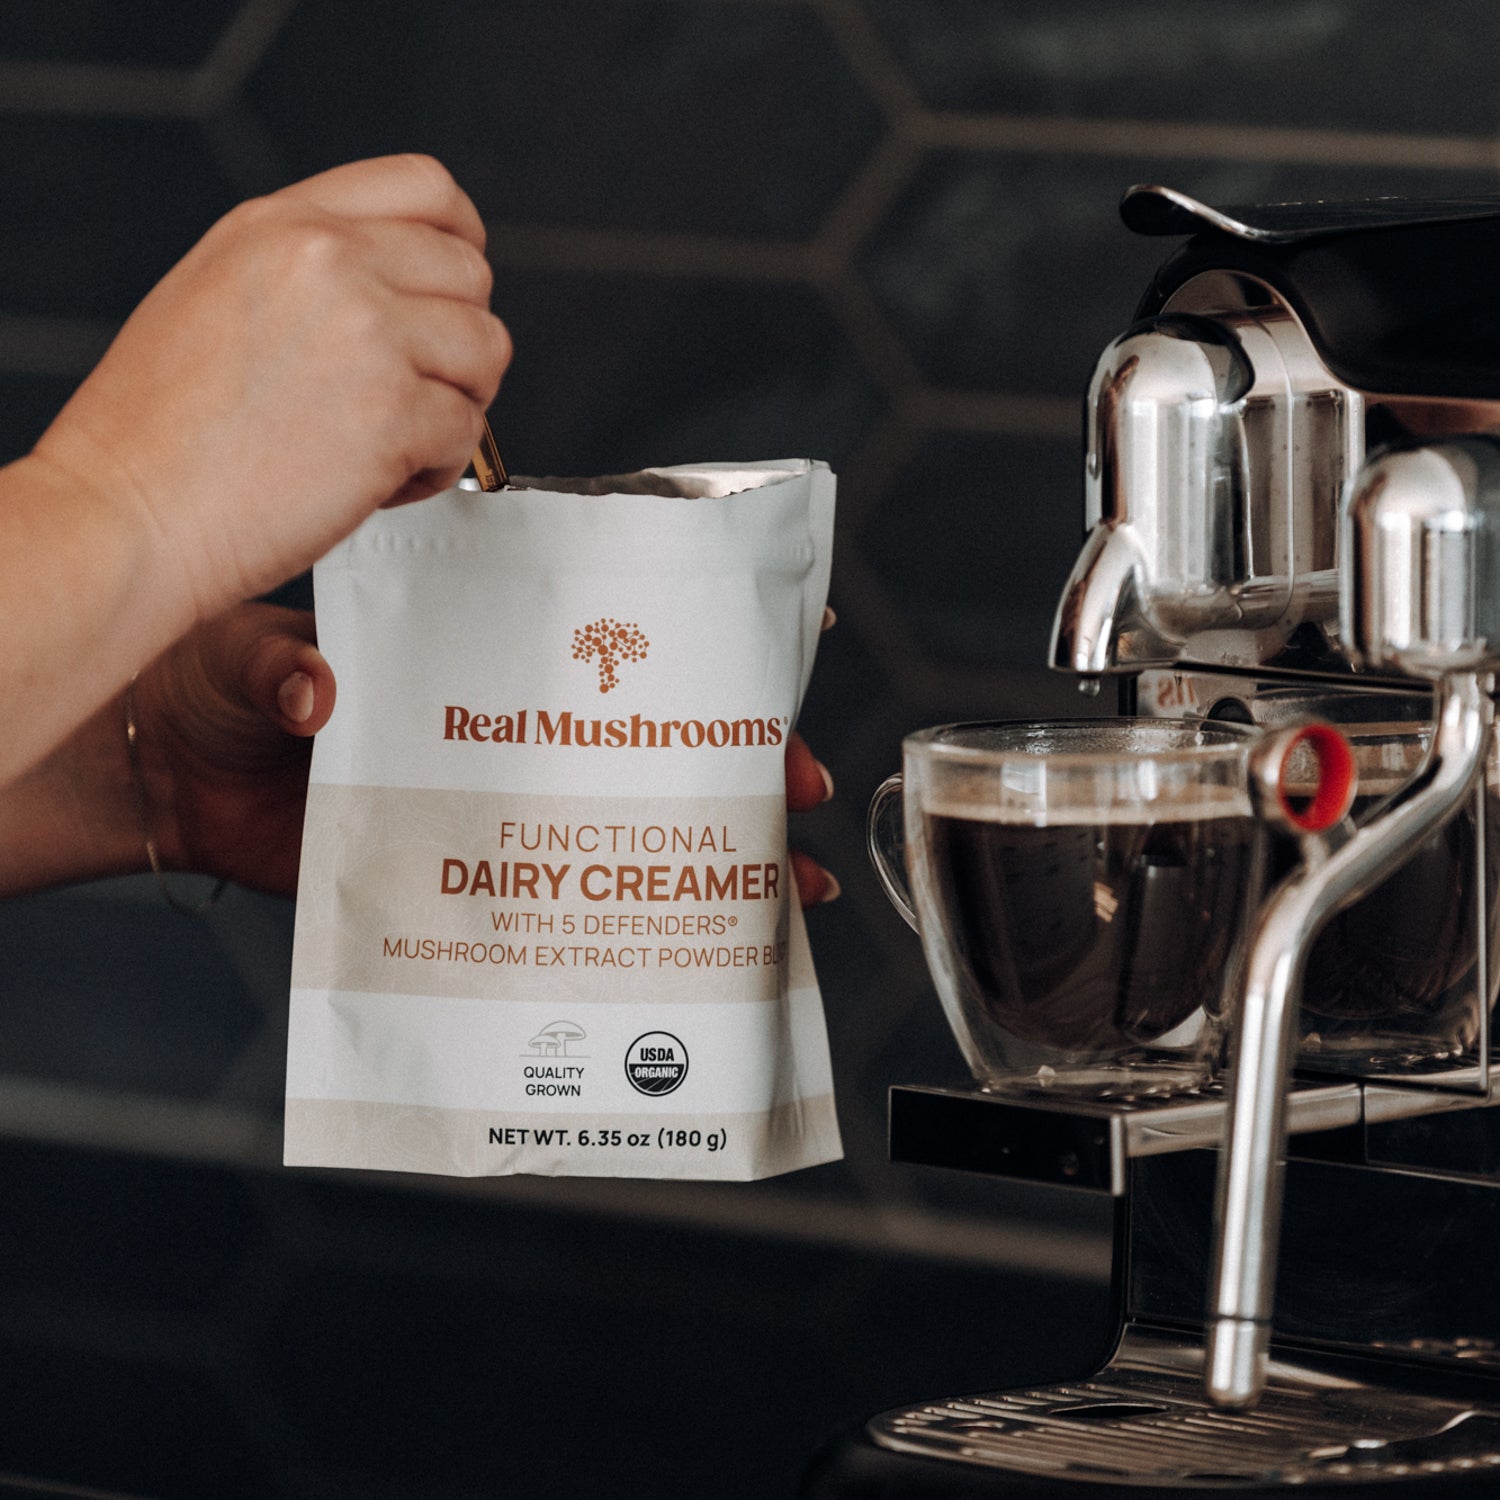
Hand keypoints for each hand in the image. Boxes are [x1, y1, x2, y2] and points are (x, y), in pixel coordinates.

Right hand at [32, 154, 510, 625]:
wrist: (132, 513)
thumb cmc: (162, 434)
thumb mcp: (218, 294)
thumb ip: (309, 272)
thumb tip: (396, 286)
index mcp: (284, 225)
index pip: (425, 187)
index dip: (461, 241)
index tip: (455, 288)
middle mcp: (330, 263)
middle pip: (471, 277)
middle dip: (456, 344)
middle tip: (411, 394)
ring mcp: (368, 334)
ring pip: (486, 353)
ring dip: (455, 406)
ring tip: (391, 443)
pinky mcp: (393, 412)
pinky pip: (469, 431)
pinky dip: (437, 468)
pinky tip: (379, 482)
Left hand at [135, 608, 840, 907]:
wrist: (156, 767)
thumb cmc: (212, 681)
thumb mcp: (259, 653)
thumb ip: (296, 670)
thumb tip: (323, 696)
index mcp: (473, 654)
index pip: (600, 639)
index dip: (693, 640)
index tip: (781, 639)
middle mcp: (497, 733)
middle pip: (637, 748)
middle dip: (731, 766)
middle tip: (793, 783)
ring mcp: (482, 807)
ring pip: (610, 830)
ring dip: (698, 856)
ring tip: (776, 885)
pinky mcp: (448, 876)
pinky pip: (540, 906)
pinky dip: (602, 929)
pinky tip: (662, 952)